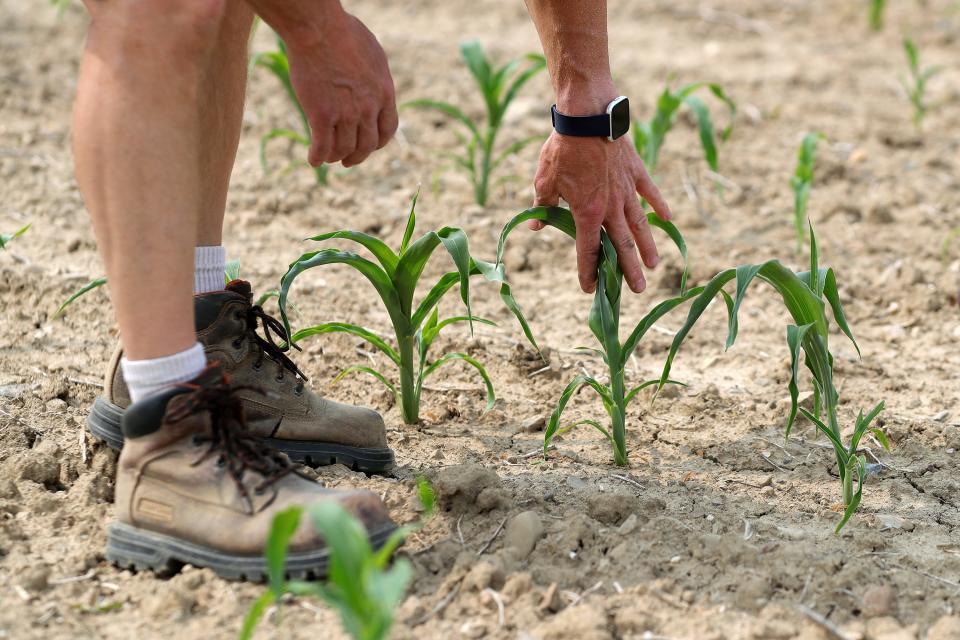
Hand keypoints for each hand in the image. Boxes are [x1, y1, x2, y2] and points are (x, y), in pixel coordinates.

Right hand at [284, 9, 397, 167]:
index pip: (387, 130)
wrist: (318, 28)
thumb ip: (375, 75)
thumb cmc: (343, 32)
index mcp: (384, 92)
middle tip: (347, 161)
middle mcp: (368, 108)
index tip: (370, 146)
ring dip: (336, 157)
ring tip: (328, 158)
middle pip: (366, 145)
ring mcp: (345, 113)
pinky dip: (317, 157)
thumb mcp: (373, 53)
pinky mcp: (321, 115)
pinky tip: (313, 160)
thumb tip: (374, 83)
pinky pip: (322, 146)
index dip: (378, 143)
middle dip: (357, 156)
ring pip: (343, 148)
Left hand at [531, 131, 671, 293]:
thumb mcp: (544, 180)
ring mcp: (627, 190)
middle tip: (639, 291)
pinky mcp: (636, 172)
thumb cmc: (562, 149)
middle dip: (628, 270)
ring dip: (647, 246)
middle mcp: (610, 208)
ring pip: (639, 225)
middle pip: (621, 246)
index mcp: (586, 213)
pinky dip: (659, 205)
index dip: (588, 271)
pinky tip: (668, 219)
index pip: (588, 250)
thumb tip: (535, 226)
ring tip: (654, 265)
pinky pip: (650, 192)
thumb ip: (543, 206)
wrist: (587, 116)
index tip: (590, 288)